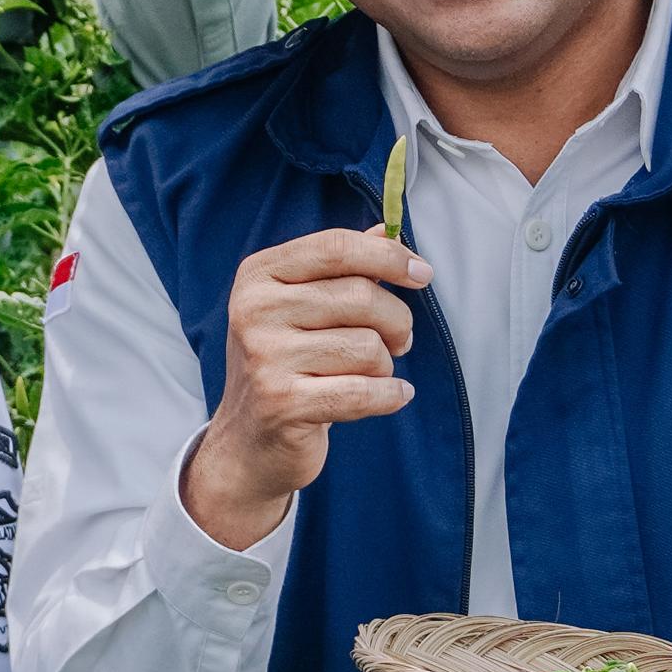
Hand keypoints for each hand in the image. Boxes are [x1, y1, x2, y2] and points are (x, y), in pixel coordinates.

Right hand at [180, 227, 425, 550]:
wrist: (249, 442)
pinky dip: (390, 395)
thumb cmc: (285, 364)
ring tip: (372, 374)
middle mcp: (254, 310)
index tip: (422, 274)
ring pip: (367, 347)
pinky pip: (364, 391)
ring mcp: (264, 357)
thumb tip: (389, 229)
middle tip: (400, 341)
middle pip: (361, 296)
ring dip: (385, 365)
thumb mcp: (301, 307)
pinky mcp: (282, 403)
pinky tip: (394, 396)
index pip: (336, 248)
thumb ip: (341, 267)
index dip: (388, 257)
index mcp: (258, 275)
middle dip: (396, 321)